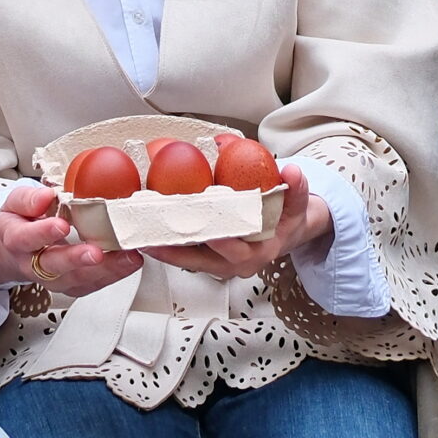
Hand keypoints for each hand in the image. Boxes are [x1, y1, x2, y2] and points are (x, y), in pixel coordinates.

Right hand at [0, 180, 141, 298]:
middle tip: (95, 252)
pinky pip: (90, 286)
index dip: (43, 233)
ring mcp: (52, 278)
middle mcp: (33, 264)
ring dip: (103, 271)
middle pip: (53, 267)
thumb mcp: (16, 203)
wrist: (17, 250)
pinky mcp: (71, 285)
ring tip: (127, 258)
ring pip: (76, 281)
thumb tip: (47, 195)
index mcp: (17, 240)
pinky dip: (112, 275)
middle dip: (76, 260)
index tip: (62, 224)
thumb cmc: (21, 222)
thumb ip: (29, 199)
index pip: (26, 238)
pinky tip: (129, 263)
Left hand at [144, 163, 331, 278]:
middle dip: (177, 249)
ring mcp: (219, 265)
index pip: (237, 250)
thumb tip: (292, 172)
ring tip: (139, 235)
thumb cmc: (287, 218)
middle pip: (202, 260)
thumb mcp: (298, 203)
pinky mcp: (206, 260)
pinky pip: (184, 255)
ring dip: (164, 249)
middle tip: (154, 236)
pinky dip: (166, 245)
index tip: (208, 232)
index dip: (222, 243)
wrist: (285, 234)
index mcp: (260, 252)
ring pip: (187, 260)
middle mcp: (236, 264)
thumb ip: (296, 188)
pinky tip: (145, 233)